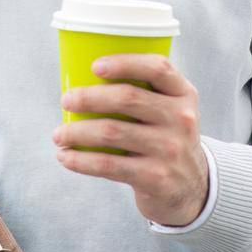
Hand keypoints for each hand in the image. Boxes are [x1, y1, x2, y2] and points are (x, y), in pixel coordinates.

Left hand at [51, 54, 210, 226]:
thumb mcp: (170, 112)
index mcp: (183, 94)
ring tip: (59, 135)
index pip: (158, 68)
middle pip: (127, 98)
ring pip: (111, 131)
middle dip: (89, 97)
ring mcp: (170, 149)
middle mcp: (181, 118)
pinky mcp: (156, 177)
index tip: (95, 66)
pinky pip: (108, 164)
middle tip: (66, 100)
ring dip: (77, 131)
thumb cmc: (165, 139)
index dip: (125, 63)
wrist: (191, 189)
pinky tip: (65, 158)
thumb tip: (82, 81)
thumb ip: (144, 93)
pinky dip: (81, 161)